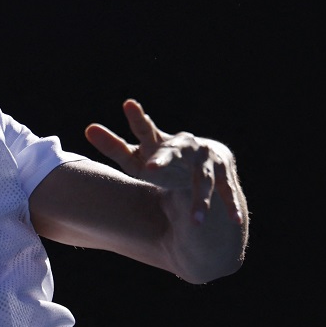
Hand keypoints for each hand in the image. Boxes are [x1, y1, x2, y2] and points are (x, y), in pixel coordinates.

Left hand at [85, 99, 243, 225]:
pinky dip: (232, 206)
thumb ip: (115, 146)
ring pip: (203, 181)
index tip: (128, 105)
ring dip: (200, 201)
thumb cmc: (161, 160)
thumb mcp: (138, 157)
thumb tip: (88, 128)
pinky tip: (236, 221)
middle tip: (150, 168)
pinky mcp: (224, 176)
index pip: (146, 129)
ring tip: (195, 222)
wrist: (202, 161)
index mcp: (163, 141)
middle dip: (163, 160)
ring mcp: (207, 161)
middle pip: (174, 152)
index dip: (137, 119)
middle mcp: (186, 146)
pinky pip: (227, 194)